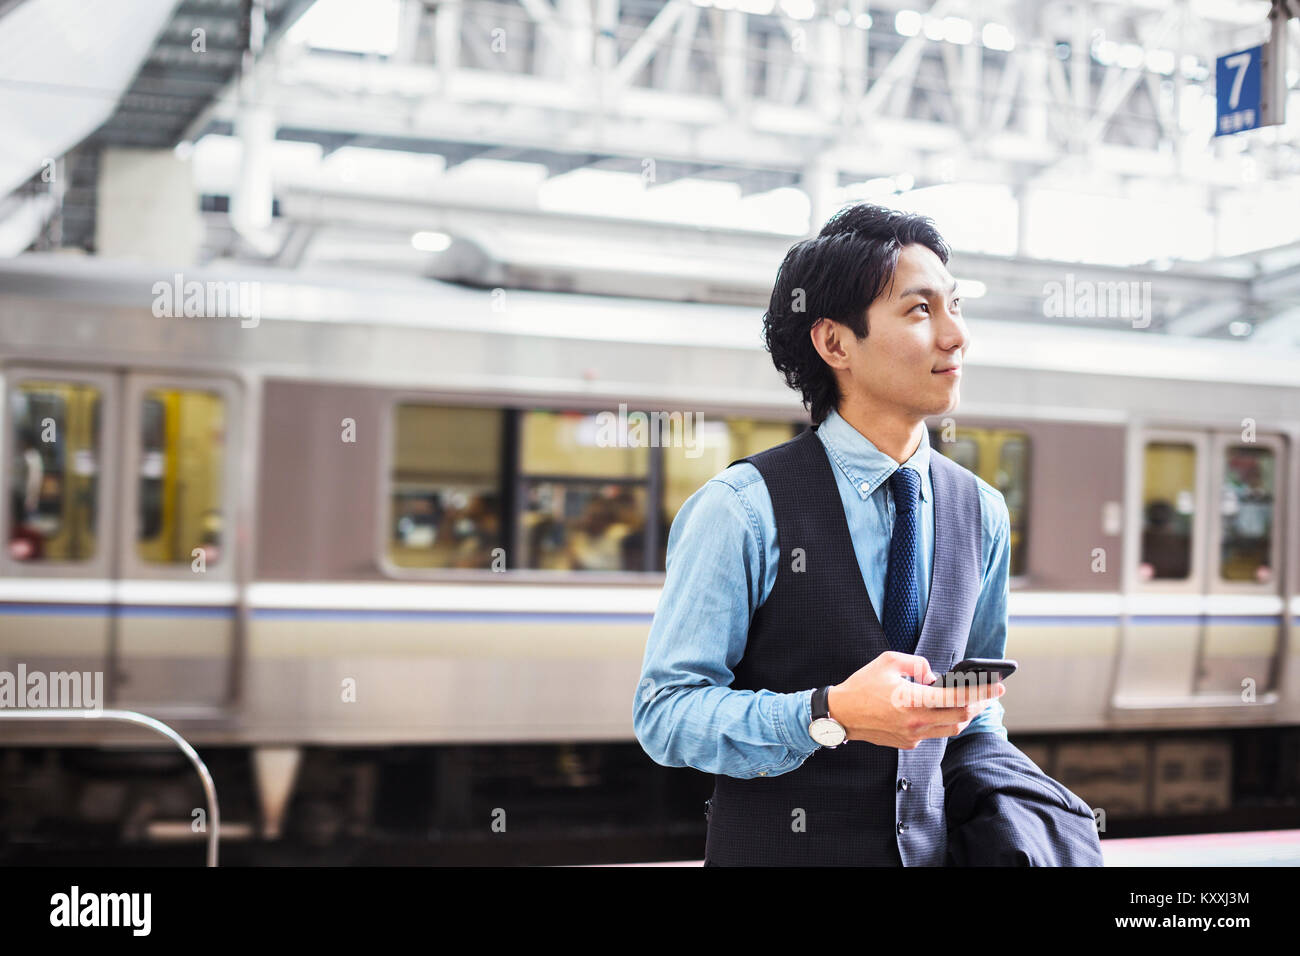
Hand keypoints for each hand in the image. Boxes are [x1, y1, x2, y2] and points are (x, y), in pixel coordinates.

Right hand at [827, 651, 1004, 749]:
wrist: (841, 714)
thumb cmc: (862, 685)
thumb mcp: (888, 661)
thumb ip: (918, 664)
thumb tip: (935, 676)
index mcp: (912, 700)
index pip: (957, 697)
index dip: (982, 691)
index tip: (998, 686)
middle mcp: (915, 722)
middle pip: (961, 716)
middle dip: (980, 704)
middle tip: (991, 693)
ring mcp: (913, 735)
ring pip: (952, 728)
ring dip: (966, 715)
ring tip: (973, 702)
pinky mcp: (908, 743)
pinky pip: (935, 733)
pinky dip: (944, 721)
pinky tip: (945, 710)